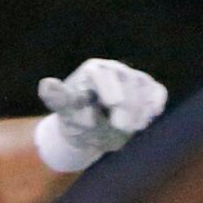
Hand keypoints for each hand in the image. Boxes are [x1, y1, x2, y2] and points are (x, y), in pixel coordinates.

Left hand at [34, 60, 167, 170]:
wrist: (92, 132)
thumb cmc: (76, 118)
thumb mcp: (64, 111)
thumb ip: (57, 98)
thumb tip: (45, 84)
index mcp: (92, 71)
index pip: (101, 74)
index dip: (108, 88)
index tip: (112, 105)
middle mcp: (114, 70)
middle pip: (126, 80)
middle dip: (127, 104)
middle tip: (122, 127)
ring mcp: (132, 78)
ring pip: (143, 86)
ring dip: (141, 108)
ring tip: (132, 128)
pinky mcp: (147, 90)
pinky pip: (157, 92)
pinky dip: (155, 103)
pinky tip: (149, 116)